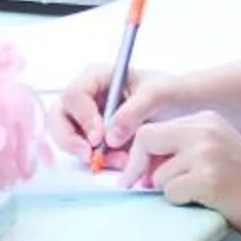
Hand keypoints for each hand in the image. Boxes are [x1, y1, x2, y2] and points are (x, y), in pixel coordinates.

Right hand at [49, 64, 192, 167]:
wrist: (182, 107)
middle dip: (70, 140)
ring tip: (119, 161)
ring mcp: (87, 118)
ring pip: (68, 138)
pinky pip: (85, 152)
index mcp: (95, 77)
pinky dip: (99, 161)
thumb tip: (110, 137)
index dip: (82, 117)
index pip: (74, 95)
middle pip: (59, 118)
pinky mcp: (94, 138)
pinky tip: (122, 162)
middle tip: (89, 157)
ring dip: (88, 154)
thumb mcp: (156, 95)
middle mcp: (85, 96)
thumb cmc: (169, 92)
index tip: (98, 137)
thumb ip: (132, 113)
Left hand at [121, 111, 240, 233]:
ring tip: (197, 194)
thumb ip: (183, 147)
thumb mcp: (216, 150)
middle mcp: (204, 131)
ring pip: (158, 174)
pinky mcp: (207, 178)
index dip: (140, 153)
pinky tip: (203, 200)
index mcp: (205, 120)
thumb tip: (142, 163)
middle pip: (146, 139)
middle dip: (135, 166)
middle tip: (135, 185)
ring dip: (169, 190)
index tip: (134, 172)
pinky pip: (170, 192)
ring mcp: (205, 153)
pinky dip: (180, 202)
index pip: (154, 129)